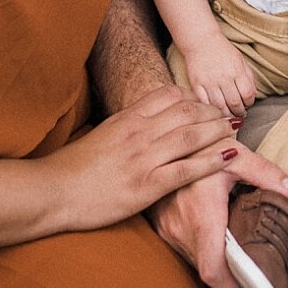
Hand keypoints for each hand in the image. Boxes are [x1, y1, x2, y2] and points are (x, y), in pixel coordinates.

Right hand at [49, 85, 245, 231]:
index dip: (192, 97)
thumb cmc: (73, 169)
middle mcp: (138, 132)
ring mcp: (143, 158)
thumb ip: (125, 128)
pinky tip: (228, 157)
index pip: (167, 95)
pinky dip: (211, 161)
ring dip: (218, 130)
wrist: (53, 191)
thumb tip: (142, 124)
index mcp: (126, 118)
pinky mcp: (146, 185)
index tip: (205, 103)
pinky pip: (187, 168)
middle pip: (185, 111)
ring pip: (191, 135)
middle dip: (211, 111)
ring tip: (235, 129)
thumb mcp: (102, 136)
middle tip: (229, 114)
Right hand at [146, 147, 287, 287]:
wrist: (163, 136)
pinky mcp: (162, 225)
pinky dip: (205, 252)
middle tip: (256, 282)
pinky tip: (221, 246)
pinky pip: (185, 248)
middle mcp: (180, 227)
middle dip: (231, 281)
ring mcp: (168, 228)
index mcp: (201, 214)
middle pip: (207, 270)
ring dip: (217, 266)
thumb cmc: (199, 142)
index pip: (214, 269)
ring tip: (242, 266)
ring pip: (195, 260)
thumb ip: (267, 174)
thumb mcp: (237, 154)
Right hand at [178, 37, 256, 117]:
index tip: (247, 104)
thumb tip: (254, 96)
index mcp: (236, 70)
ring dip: (226, 114)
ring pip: (220, 106)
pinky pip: (204, 103)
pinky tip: (215, 111)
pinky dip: (211, 110)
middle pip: (235, 103)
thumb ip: (249, 77)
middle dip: (239, 112)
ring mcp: (208, 81)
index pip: (248, 94)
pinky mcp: (196, 84)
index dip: (250, 102)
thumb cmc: (222, 51)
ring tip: (228, 114)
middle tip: (239, 113)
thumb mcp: (240, 60)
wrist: (200, 40)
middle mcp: (223, 77)